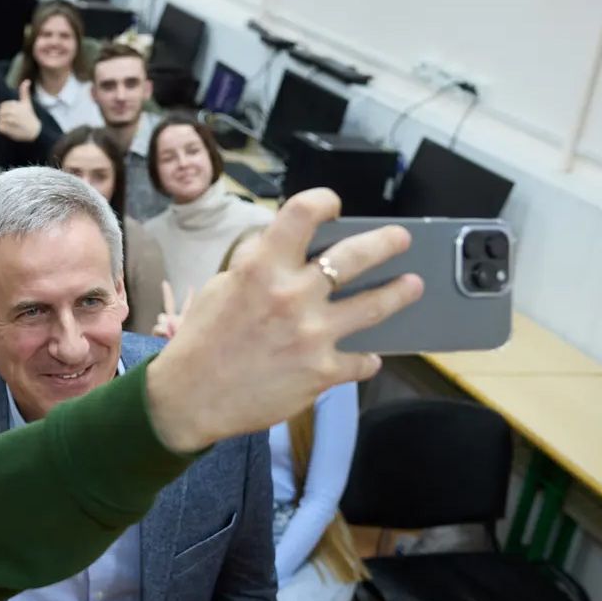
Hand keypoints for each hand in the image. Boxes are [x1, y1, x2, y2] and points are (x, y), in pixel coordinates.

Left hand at [0, 80, 42, 142]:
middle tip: (12, 121)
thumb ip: (24, 92)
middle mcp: (11, 112)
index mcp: (14, 105)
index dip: (7, 110)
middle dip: (3, 117)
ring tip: (11, 125)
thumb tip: (27, 80)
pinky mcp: (7, 129)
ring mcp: (9, 121)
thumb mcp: (27, 103)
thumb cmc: (30, 116)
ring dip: (3, 123)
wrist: (34, 131)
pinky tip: (9, 129)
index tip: (14, 114)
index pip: (2, 106)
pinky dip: (1, 129)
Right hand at [145, 188, 419, 452]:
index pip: (303, 214)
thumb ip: (254, 264)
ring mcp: (313, 336)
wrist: (189, 399)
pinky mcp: (323, 372)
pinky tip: (367, 356)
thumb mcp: (220, 288)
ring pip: (375, 305)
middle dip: (386, 242)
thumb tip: (276, 244)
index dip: (324, 201)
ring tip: (412, 286)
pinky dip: (366, 358)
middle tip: (400, 240)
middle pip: (356, 256)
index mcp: (262, 269)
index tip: (333, 205)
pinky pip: (361, 360)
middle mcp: (292, 297)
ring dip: (400, 292)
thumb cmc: (200, 342)